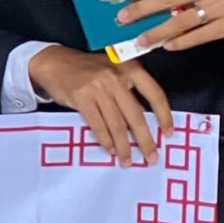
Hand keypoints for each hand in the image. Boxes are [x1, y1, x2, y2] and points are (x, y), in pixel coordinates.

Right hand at [26, 43, 171, 167]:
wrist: (55, 62)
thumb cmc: (87, 69)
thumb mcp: (114, 72)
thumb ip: (129, 91)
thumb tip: (144, 119)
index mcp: (129, 68)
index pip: (154, 94)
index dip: (164, 116)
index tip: (168, 134)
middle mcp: (116, 77)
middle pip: (136, 115)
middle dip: (145, 140)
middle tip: (151, 158)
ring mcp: (98, 87)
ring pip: (117, 124)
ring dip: (123, 146)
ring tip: (128, 160)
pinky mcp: (82, 98)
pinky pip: (98, 125)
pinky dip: (105, 140)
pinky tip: (110, 150)